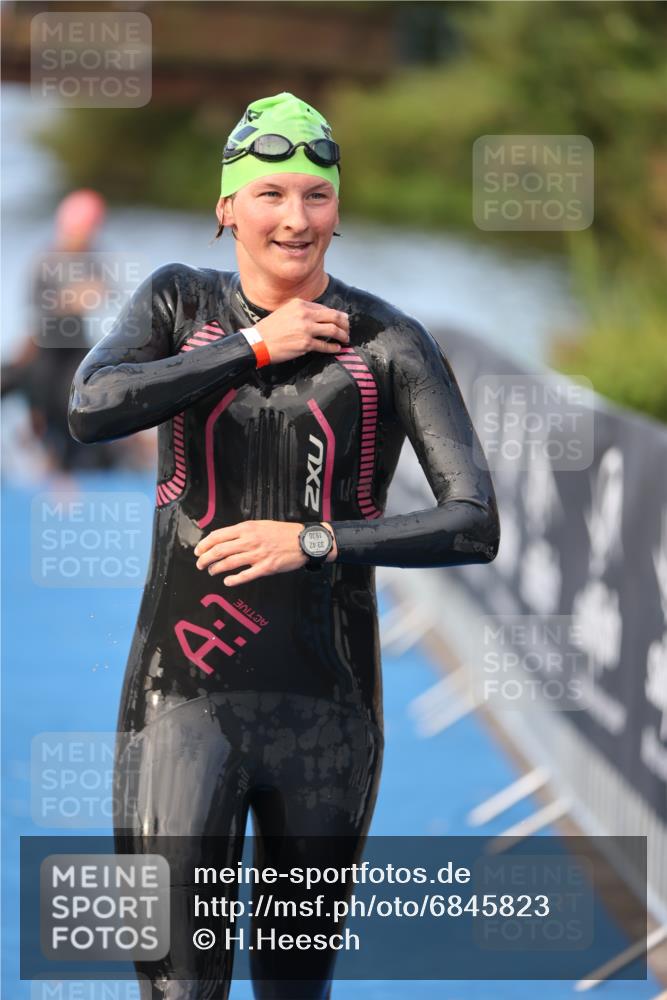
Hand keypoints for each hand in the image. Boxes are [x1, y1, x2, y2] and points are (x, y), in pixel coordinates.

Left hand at [194, 519, 337, 586]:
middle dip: (205, 559)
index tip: (198, 551)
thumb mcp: (260, 525)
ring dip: (216, 569)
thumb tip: (224, 539)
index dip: (204, 545)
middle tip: (200, 564)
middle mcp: (249, 541)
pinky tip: (227, 582)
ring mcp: (257, 555)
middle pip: (219, 551)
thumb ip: (243, 531)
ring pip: (228, 563)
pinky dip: (233, 580)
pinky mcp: (265, 567)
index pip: (217, 536)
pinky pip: (245, 575)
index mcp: (247, 528)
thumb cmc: (282, 532)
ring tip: (211, 572)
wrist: (303, 541)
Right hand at [253, 299, 348, 364]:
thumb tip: (319, 316)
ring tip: (346, 338)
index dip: (336, 315)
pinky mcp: (306, 344)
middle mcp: (305, 315)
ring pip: (333, 330)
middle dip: (344, 323)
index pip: (325, 308)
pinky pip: (325, 345)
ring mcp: (306, 329)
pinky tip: (337, 348)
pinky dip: (334, 347)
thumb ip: (302, 311)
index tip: (342, 319)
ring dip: (343, 335)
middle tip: (348, 329)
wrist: (259, 342)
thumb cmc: (270, 328)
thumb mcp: (285, 311)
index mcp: (300, 304)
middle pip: (333, 317)